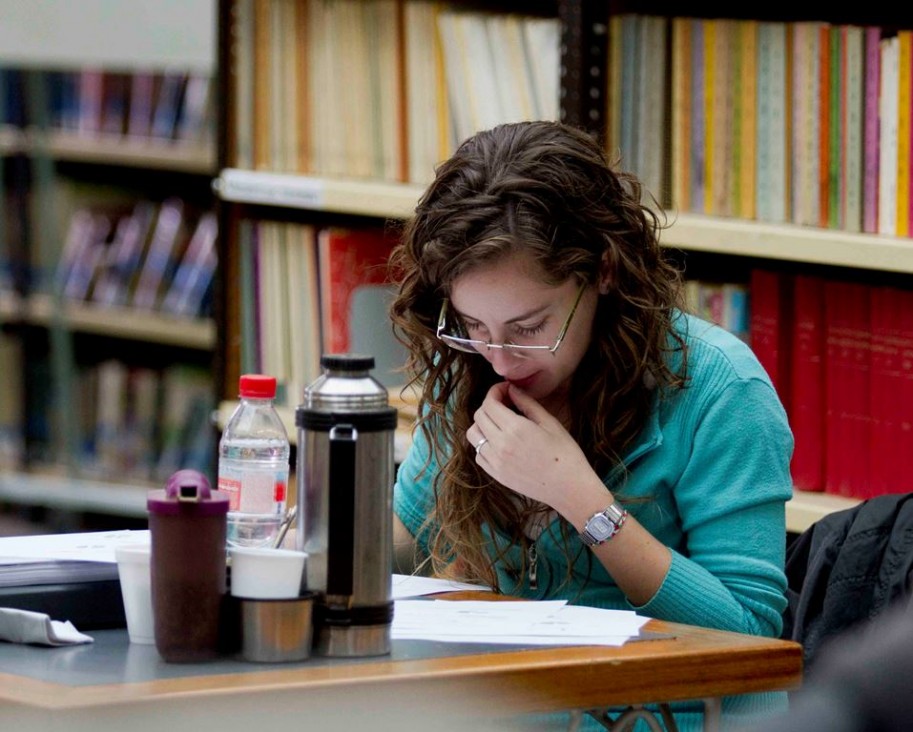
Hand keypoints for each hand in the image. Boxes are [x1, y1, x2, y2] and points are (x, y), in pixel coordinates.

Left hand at [466, 382, 599, 515]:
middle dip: (489, 405)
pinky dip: (484, 444)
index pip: (490, 403)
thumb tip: (511, 389)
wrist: (569, 488)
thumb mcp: (549, 423)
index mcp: (515, 429)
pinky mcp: (496, 475)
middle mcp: (500, 445)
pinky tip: (499, 442)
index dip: (495, 392)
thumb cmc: (565, 454)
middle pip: (479, 416)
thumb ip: (527, 403)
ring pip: (473, 435)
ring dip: (482, 424)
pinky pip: (478, 454)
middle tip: (504, 404)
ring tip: (499, 423)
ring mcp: (495, 462)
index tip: (505, 390)